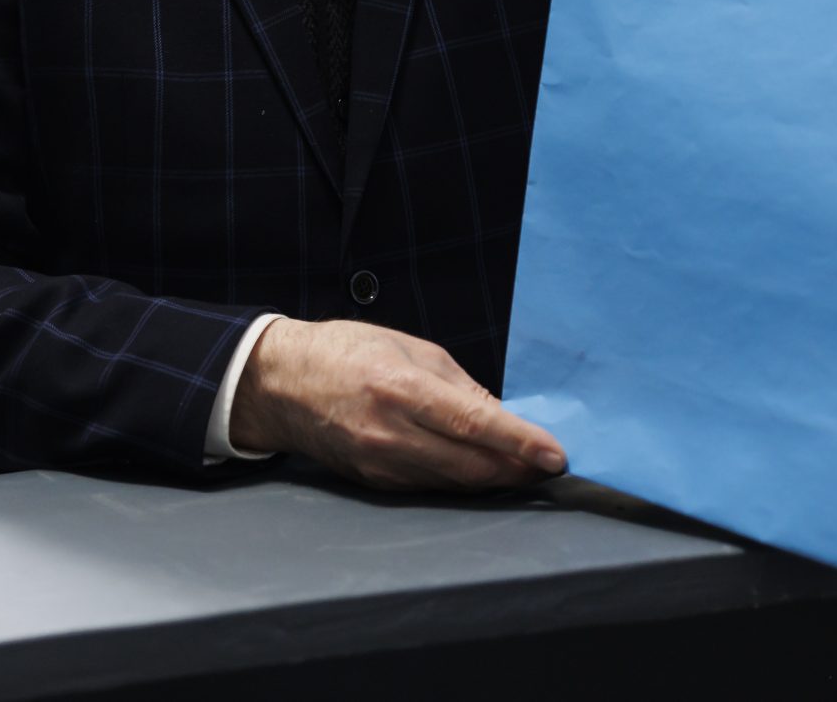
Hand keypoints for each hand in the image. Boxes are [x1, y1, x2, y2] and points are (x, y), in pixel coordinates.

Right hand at [228, 317, 566, 491]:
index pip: (473, 424)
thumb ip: (459, 386)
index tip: (555, 455)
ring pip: (453, 483)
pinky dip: (461, 480)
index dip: (520, 443)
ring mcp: (379, 464)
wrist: (280, 384)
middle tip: (550, 466)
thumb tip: (500, 417)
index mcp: (401, 389)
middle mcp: (390, 434)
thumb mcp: (411, 349)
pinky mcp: (373, 482)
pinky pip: (430, 486)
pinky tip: (482, 470)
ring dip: (494, 479)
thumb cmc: (347, 352)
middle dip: (518, 470)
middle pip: (470, 466)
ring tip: (526, 468)